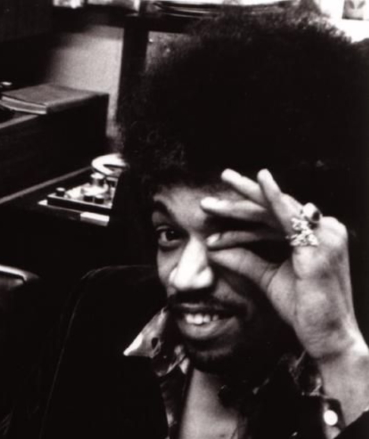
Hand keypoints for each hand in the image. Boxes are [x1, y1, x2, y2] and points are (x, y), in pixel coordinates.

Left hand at [200, 169, 362, 363]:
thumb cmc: (302, 307)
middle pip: (272, 208)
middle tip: (220, 179)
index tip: (216, 210)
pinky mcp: (319, 243)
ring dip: (239, 205)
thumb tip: (212, 249)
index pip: (272, 217)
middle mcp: (321, 228)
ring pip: (273, 210)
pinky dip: (274, 197)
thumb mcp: (267, 277)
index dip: (243, 212)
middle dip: (241, 197)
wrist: (327, 336)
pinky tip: (260, 179)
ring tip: (210, 202)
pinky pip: (291, 216)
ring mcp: (324, 233)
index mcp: (311, 236)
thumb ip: (244, 259)